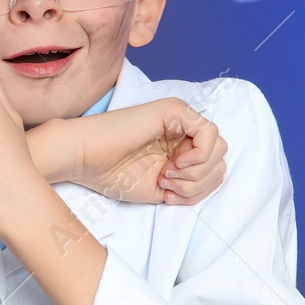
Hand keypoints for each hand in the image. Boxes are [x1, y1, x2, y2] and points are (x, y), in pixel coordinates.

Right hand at [32, 97, 226, 204]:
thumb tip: (214, 178)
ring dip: (196, 172)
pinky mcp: (174, 110)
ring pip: (219, 148)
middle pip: (220, 158)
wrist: (83, 158)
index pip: (214, 168)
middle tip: (167, 183)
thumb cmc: (111, 174)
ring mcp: (179, 117)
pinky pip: (209, 134)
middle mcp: (182, 129)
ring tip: (167, 175)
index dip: (198, 188)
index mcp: (178, 146)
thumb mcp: (162, 189)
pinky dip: (197, 156)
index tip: (168, 194)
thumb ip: (190, 185)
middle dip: (199, 182)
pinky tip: (174, 164)